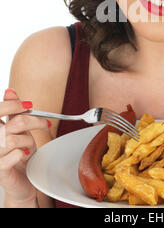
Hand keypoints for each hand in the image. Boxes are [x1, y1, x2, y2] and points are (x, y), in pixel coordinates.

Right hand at [0, 88, 49, 204]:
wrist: (24, 180)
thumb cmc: (20, 154)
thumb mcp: (19, 129)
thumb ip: (13, 112)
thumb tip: (10, 91)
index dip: (12, 104)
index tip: (29, 106)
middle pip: (13, 124)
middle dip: (32, 122)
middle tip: (45, 123)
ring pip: (12, 140)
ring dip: (27, 141)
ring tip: (28, 147)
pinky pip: (12, 156)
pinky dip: (22, 154)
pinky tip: (23, 156)